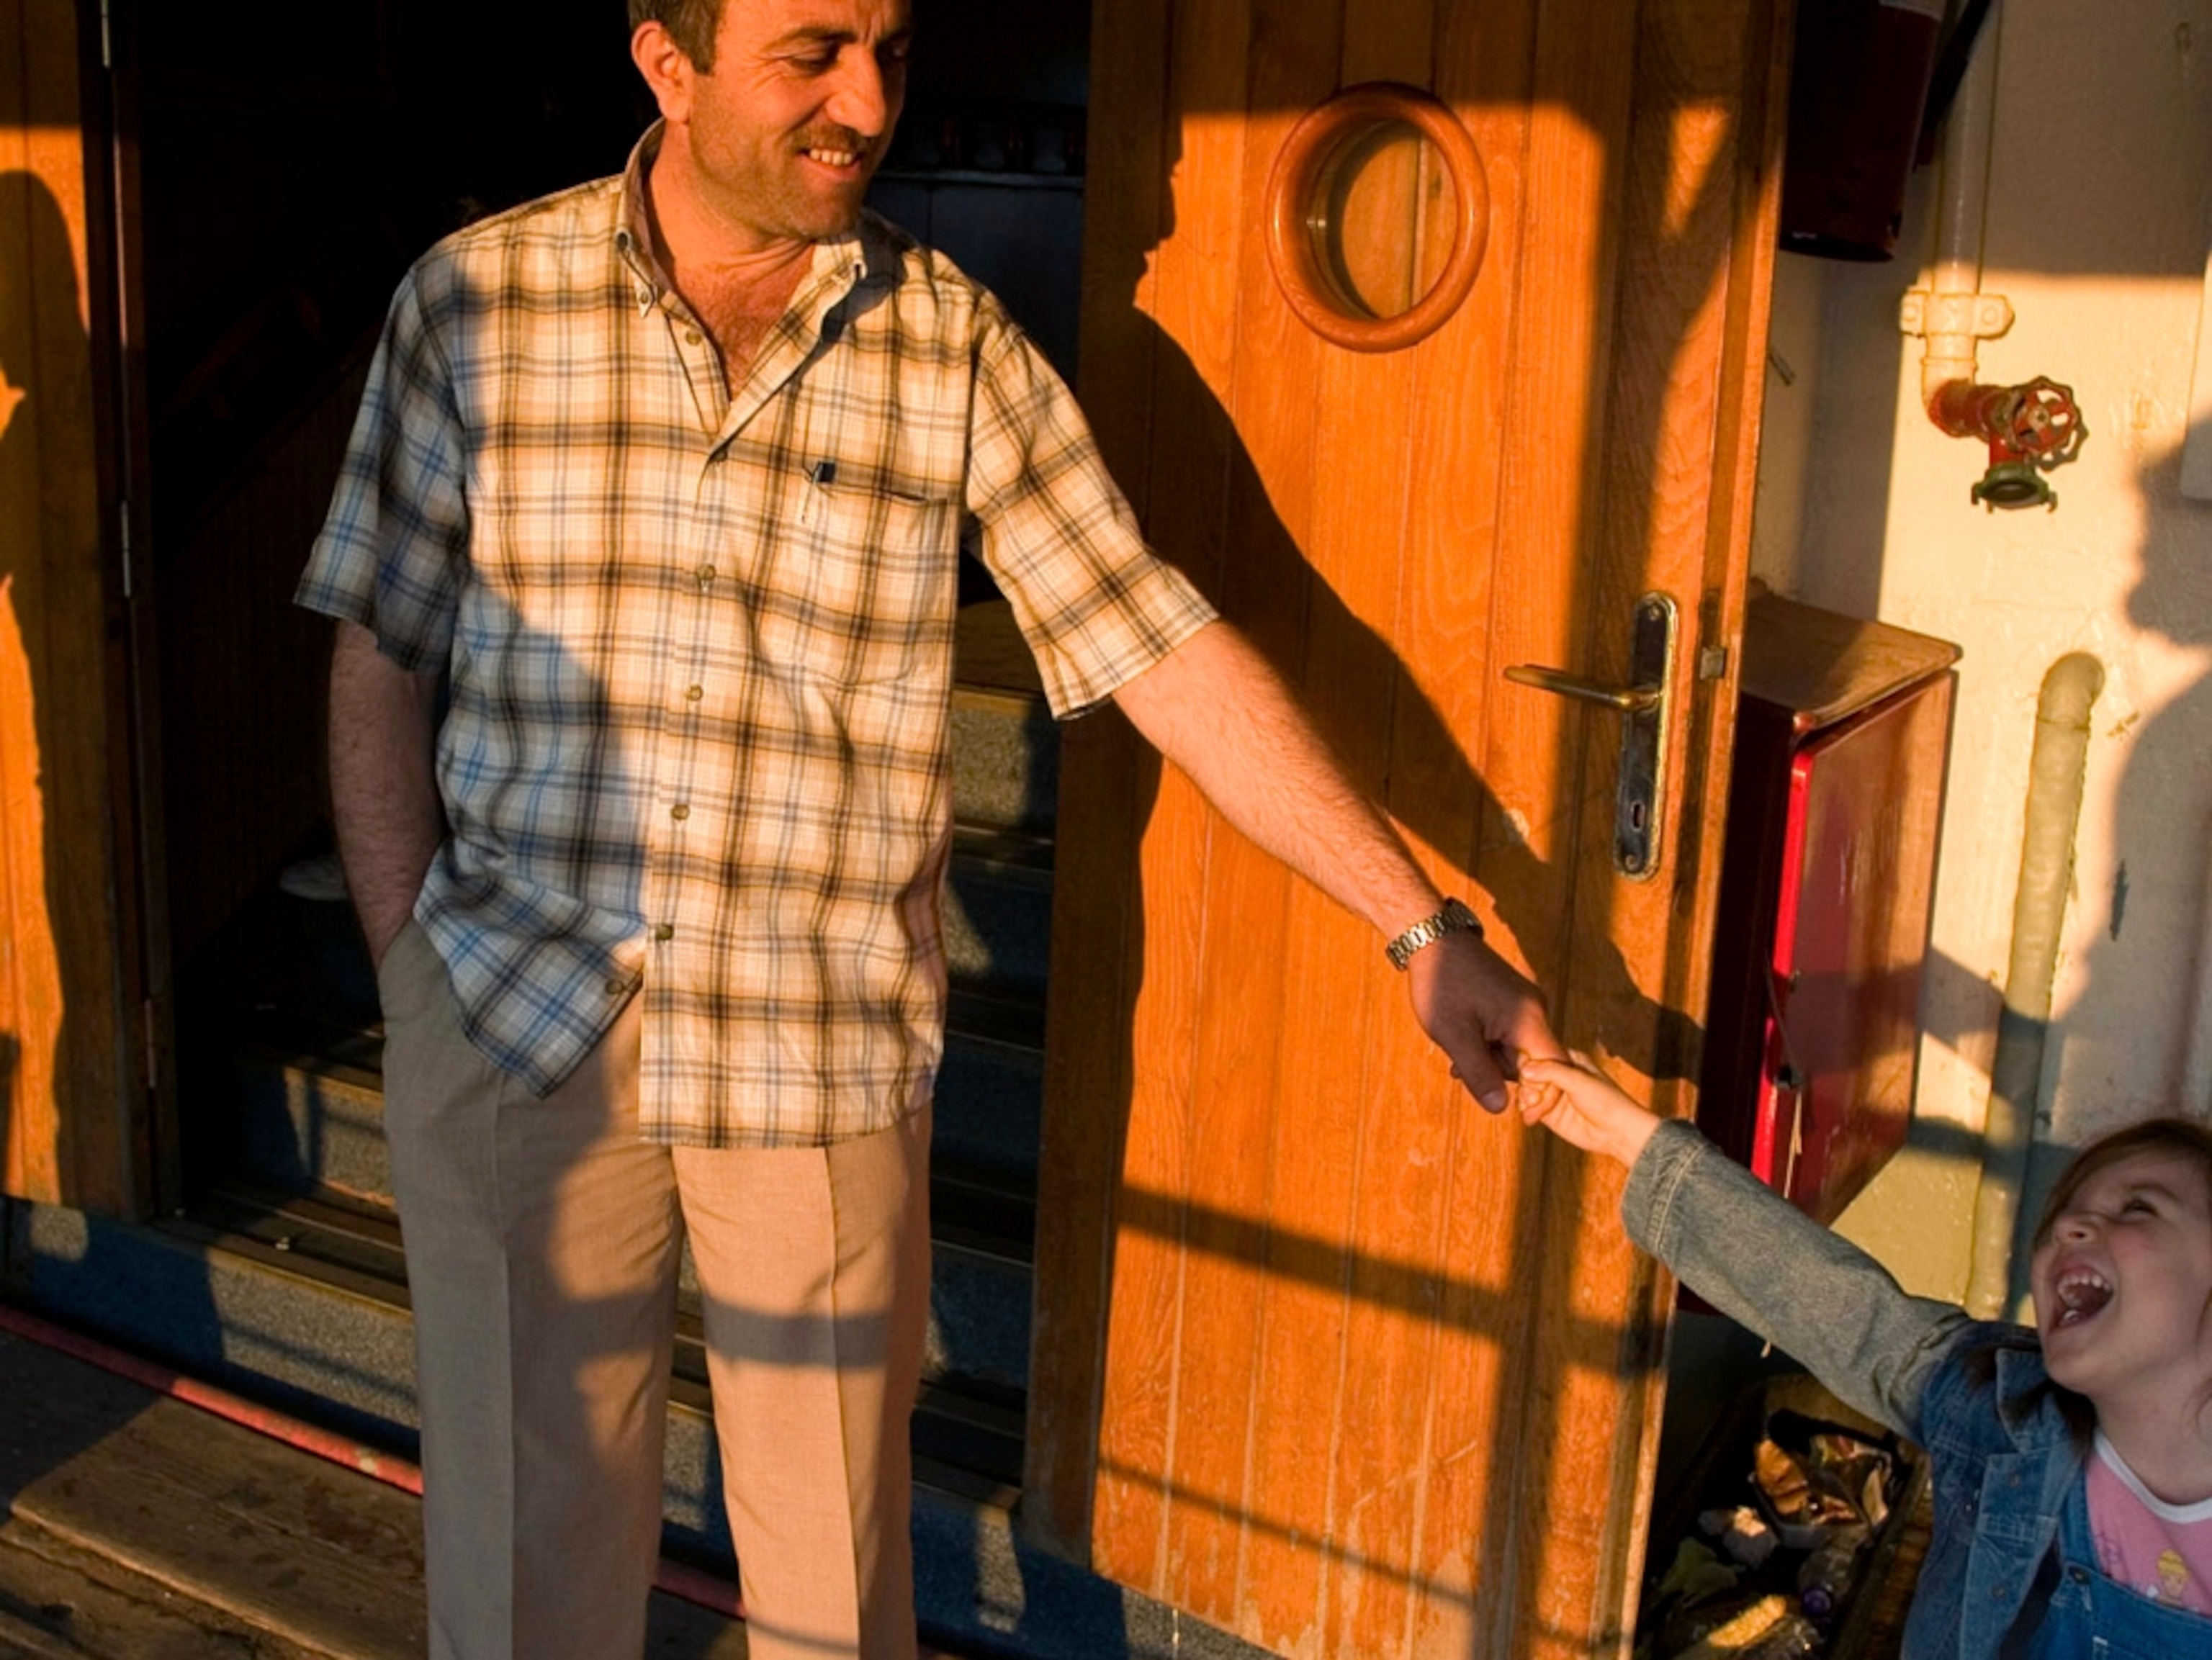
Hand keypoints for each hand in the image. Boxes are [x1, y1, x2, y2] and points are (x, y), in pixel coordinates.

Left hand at [1405, 931, 1563, 1113]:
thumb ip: (1479, 1073)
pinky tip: (1463, 1040)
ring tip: (1456, 1050)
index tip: (1519, 1112)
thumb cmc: (1442, 984)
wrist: (1433, 939)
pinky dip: (1489, 1043)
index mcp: (1529, 1020)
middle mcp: (1536, 1010)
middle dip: (1500, 1074)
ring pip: (1519, 1049)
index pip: (1554, 1070)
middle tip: (1460, 1070)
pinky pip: (1510, 1033)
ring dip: (1491, 1059)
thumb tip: (1501, 1108)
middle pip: (1535, 1062)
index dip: (1541, 1096)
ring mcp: (1525, 1003)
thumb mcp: (1454, 1035)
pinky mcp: (1514, 999)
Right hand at [1517, 1053, 1661, 1168]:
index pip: (1540, 1054)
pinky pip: (1530, 1109)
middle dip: (1528, 1084)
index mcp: (1568, 1060)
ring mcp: (1553, 1094)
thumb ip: (1551, 1071)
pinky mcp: (1549, 1113)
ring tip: (1533, 1106)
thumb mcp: (1578, 1080)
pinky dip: (1527, 1112)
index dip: (1530, 1063)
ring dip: (1526, 1098)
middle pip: (1530, 1073)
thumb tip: (1524, 1068)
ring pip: (1528, 1091)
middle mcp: (1559, 1075)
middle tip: (1534, 1095)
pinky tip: (1532, 1116)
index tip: (1527, 1072)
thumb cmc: (1606, 1101)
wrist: (1617, 1132)